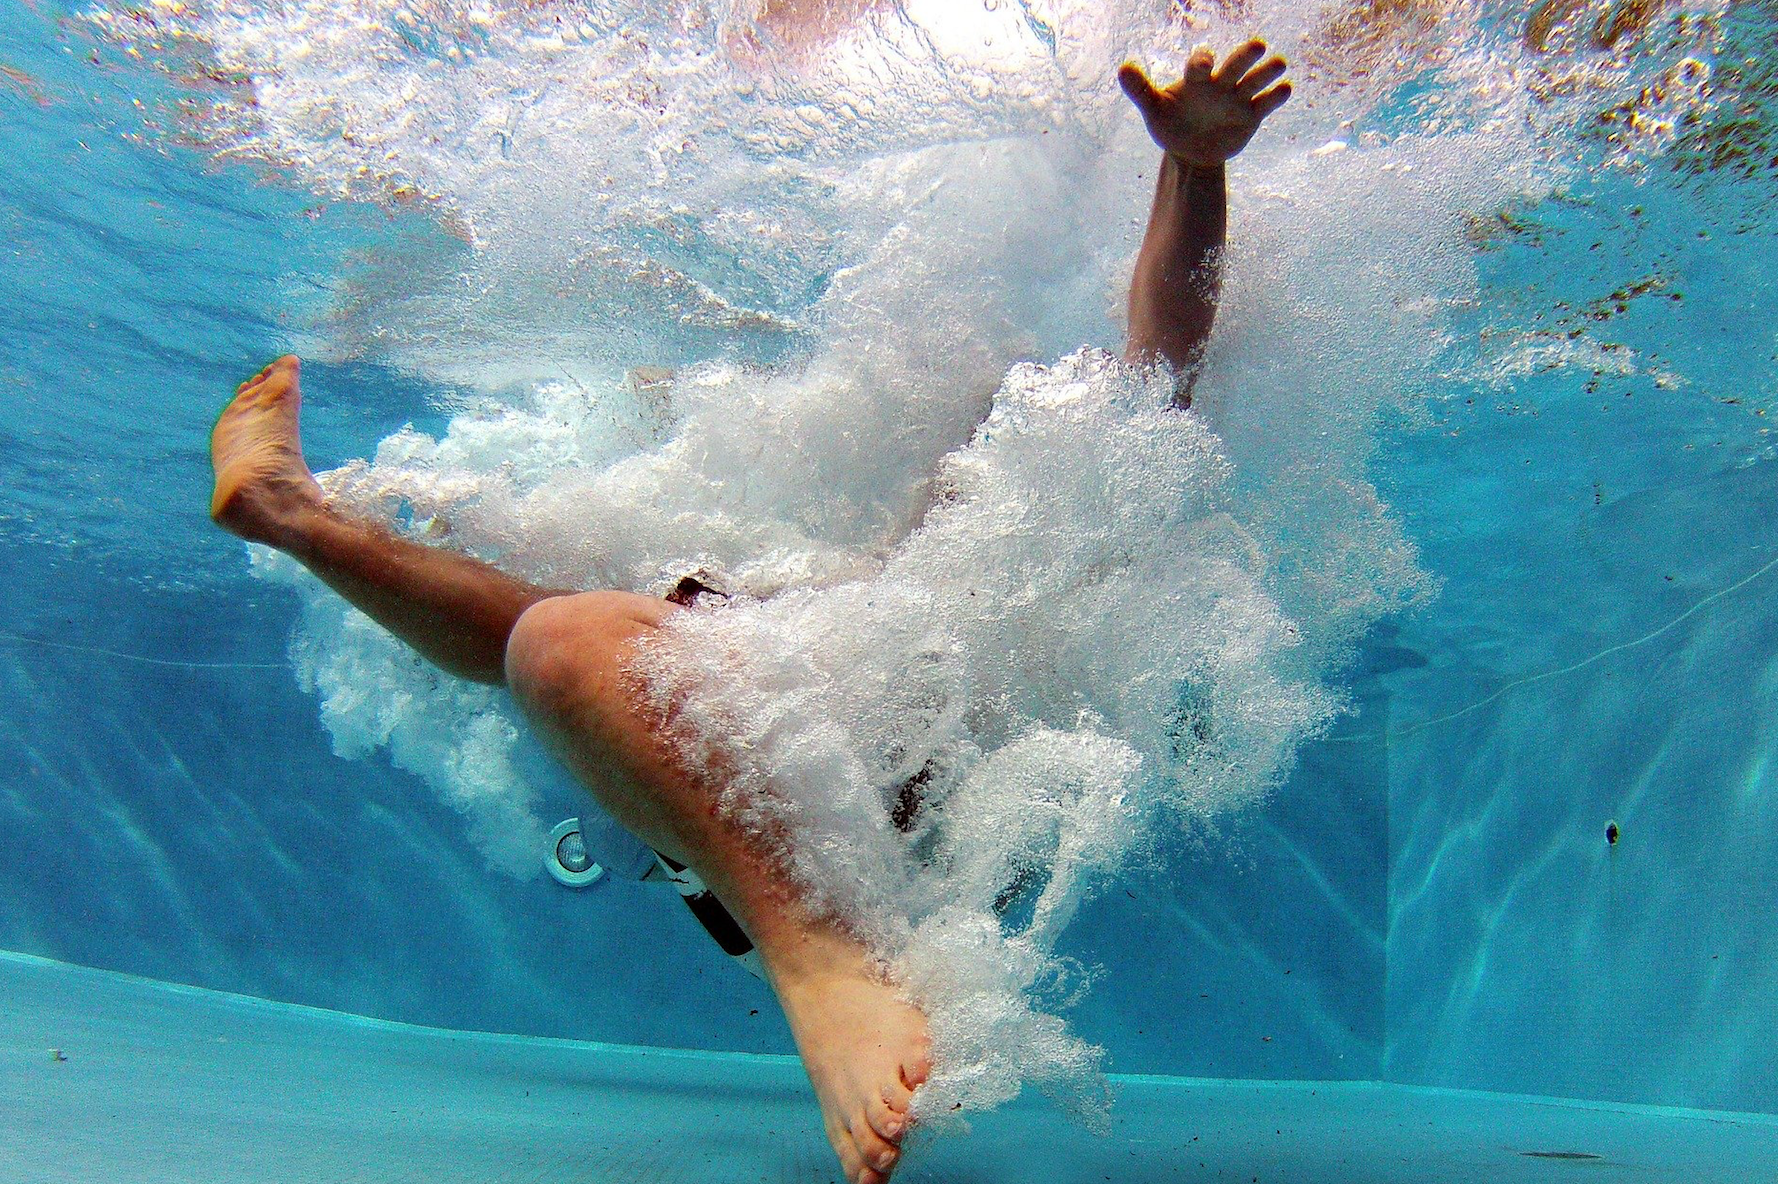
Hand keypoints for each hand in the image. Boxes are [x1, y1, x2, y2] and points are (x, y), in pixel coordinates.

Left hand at [1118, 40, 1291, 167]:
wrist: (1189, 151)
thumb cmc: (1171, 123)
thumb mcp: (1153, 109)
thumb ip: (1140, 89)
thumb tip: (1122, 67)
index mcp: (1197, 79)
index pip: (1201, 64)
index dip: (1202, 62)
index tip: (1204, 65)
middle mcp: (1221, 83)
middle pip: (1235, 65)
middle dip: (1245, 56)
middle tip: (1257, 46)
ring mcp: (1238, 98)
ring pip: (1256, 80)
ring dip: (1268, 72)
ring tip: (1279, 64)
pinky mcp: (1252, 116)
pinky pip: (1266, 104)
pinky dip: (1276, 96)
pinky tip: (1285, 89)